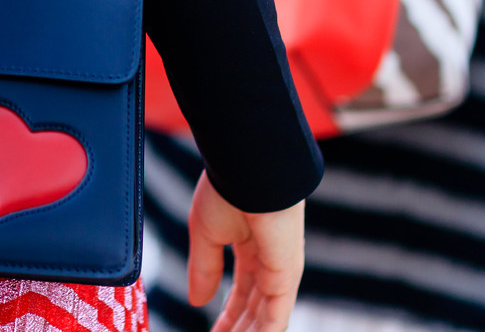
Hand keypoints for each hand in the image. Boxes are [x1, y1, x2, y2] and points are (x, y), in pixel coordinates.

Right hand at [188, 171, 304, 331]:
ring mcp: (281, 271)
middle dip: (237, 330)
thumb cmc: (225, 190)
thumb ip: (204, 269)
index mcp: (251, 248)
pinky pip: (275, 317)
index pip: (241, 293)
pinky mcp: (286, 276)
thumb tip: (198, 301)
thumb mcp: (205, 234)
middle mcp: (270, 263)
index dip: (227, 317)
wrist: (246, 169)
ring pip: (265, 318)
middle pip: (253, 310)